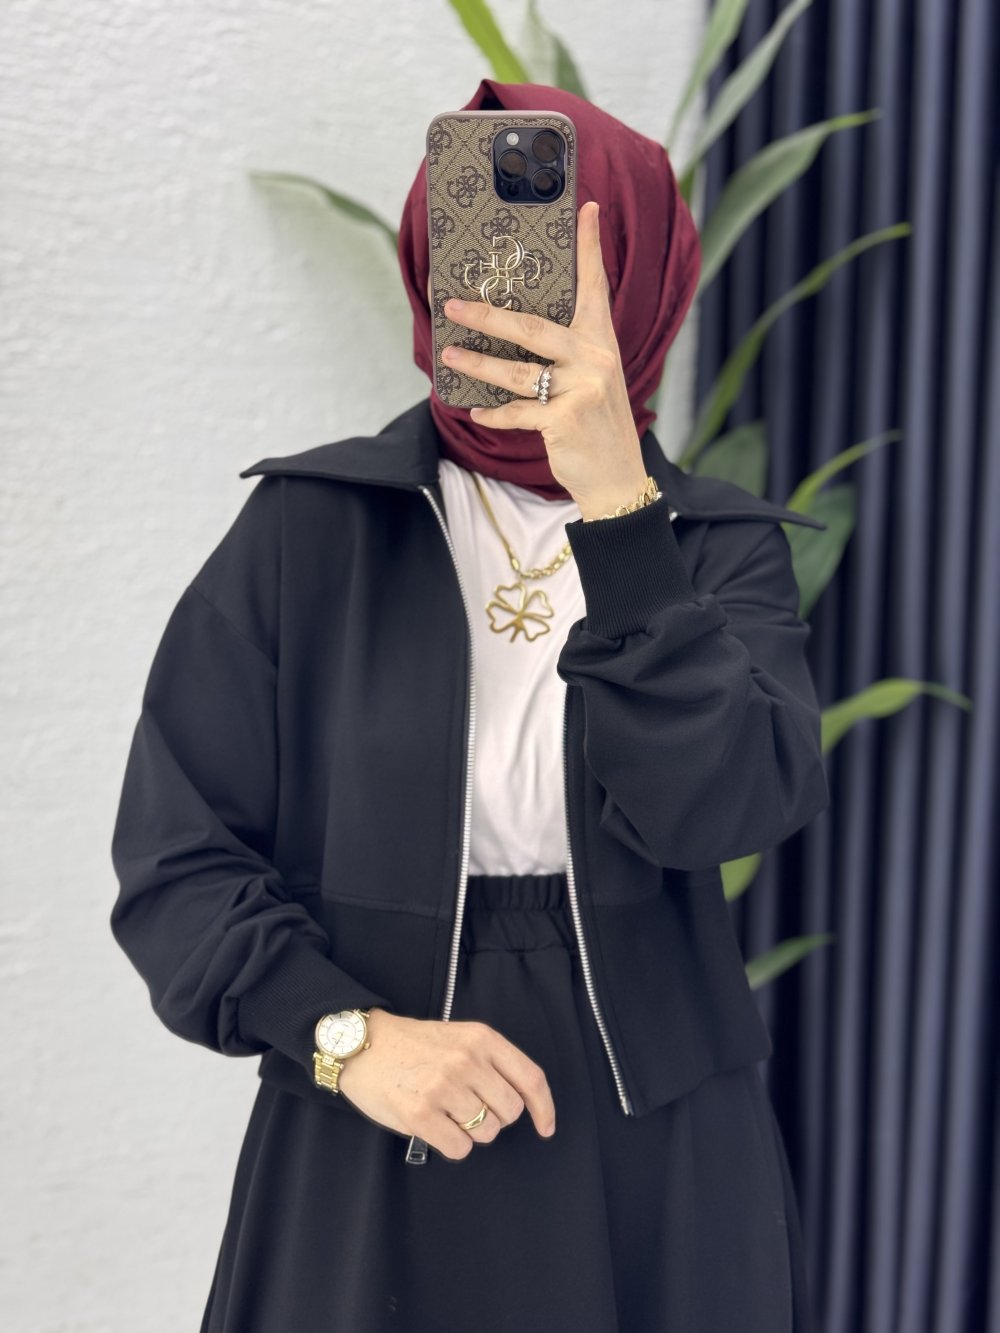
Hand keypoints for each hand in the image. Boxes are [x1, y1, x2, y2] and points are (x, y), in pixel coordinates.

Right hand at [336, 1007, 556, 1160]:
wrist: (362, 1045)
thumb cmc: (415, 1045)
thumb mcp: (460, 1037)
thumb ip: (492, 1062)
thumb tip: (524, 1102)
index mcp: (482, 1038)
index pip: (530, 1079)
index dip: (544, 1108)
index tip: (546, 1128)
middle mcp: (467, 1060)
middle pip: (510, 1112)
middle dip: (495, 1118)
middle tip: (469, 1108)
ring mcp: (444, 1087)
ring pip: (486, 1133)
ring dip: (470, 1131)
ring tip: (445, 1110)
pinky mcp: (420, 1113)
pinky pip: (460, 1148)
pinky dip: (451, 1144)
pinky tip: (434, 1125)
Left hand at [438, 199, 648, 519]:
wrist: (618, 477)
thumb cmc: (597, 425)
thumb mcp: (594, 380)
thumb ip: (568, 354)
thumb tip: (515, 332)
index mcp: (601, 342)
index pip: (595, 286)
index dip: (590, 248)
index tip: (588, 208)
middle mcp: (595, 359)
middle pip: (532, 327)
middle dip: (488, 314)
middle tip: (454, 305)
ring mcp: (581, 389)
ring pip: (516, 371)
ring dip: (478, 364)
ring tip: (449, 355)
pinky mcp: (565, 420)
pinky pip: (517, 412)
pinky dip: (494, 414)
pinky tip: (477, 411)